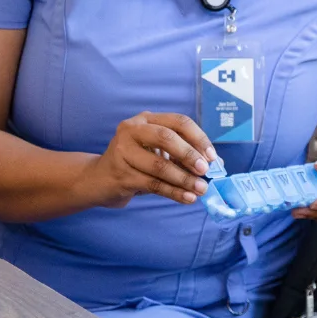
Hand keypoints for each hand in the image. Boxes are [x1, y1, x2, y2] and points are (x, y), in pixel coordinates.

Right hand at [79, 112, 216, 208]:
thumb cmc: (136, 163)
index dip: (198, 138)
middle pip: (166, 137)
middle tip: (205, 171)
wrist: (99, 179)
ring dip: (184, 179)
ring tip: (200, 190)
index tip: (212, 157)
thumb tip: (217, 164)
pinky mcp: (120, 174)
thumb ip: (184, 155)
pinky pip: (152, 184)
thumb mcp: (159, 152)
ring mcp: (123, 151)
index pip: (178, 122)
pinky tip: (187, 198)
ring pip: (159, 165)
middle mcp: (132, 129)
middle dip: (189, 155)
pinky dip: (173, 192)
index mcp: (147, 119)